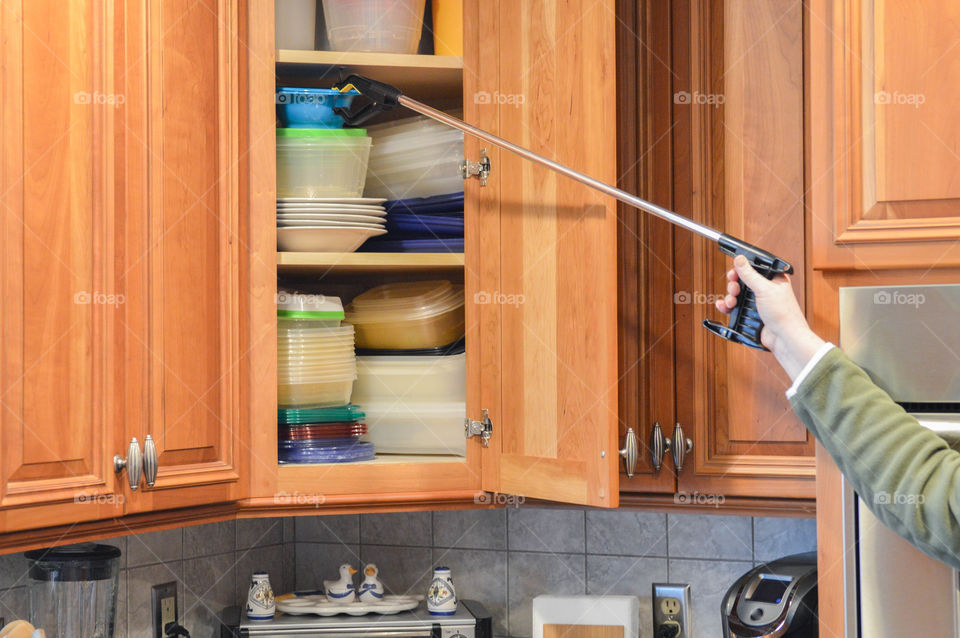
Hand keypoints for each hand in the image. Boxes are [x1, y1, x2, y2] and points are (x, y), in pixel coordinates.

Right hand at [714, 255, 825, 379]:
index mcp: (773, 279)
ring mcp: (757, 302)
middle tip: (734, 289)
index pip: (754, 268)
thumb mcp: (764, 289)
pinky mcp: (750, 314)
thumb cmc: (783, 313)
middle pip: (742, 281)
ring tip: (732, 302)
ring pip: (737, 294)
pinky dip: (727, 307)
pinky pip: (735, 307)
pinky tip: (724, 307)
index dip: (742, 269)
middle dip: (734, 284)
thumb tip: (740, 259)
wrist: (784, 338)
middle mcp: (765, 289)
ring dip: (730, 296)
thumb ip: (749, 274)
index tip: (734, 272)